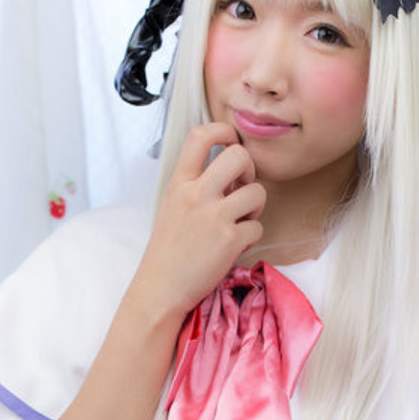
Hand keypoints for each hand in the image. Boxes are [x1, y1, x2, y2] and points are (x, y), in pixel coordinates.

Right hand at [132, 123, 266, 319]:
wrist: (161, 289)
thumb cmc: (168, 251)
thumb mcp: (172, 207)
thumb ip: (196, 186)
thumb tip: (230, 175)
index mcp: (179, 183)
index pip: (199, 136)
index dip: (223, 130)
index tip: (231, 140)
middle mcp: (196, 194)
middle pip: (238, 156)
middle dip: (250, 169)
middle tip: (242, 188)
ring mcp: (214, 216)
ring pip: (257, 192)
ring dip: (255, 207)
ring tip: (240, 223)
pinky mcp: (229, 240)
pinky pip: (258, 227)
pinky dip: (251, 238)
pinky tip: (235, 247)